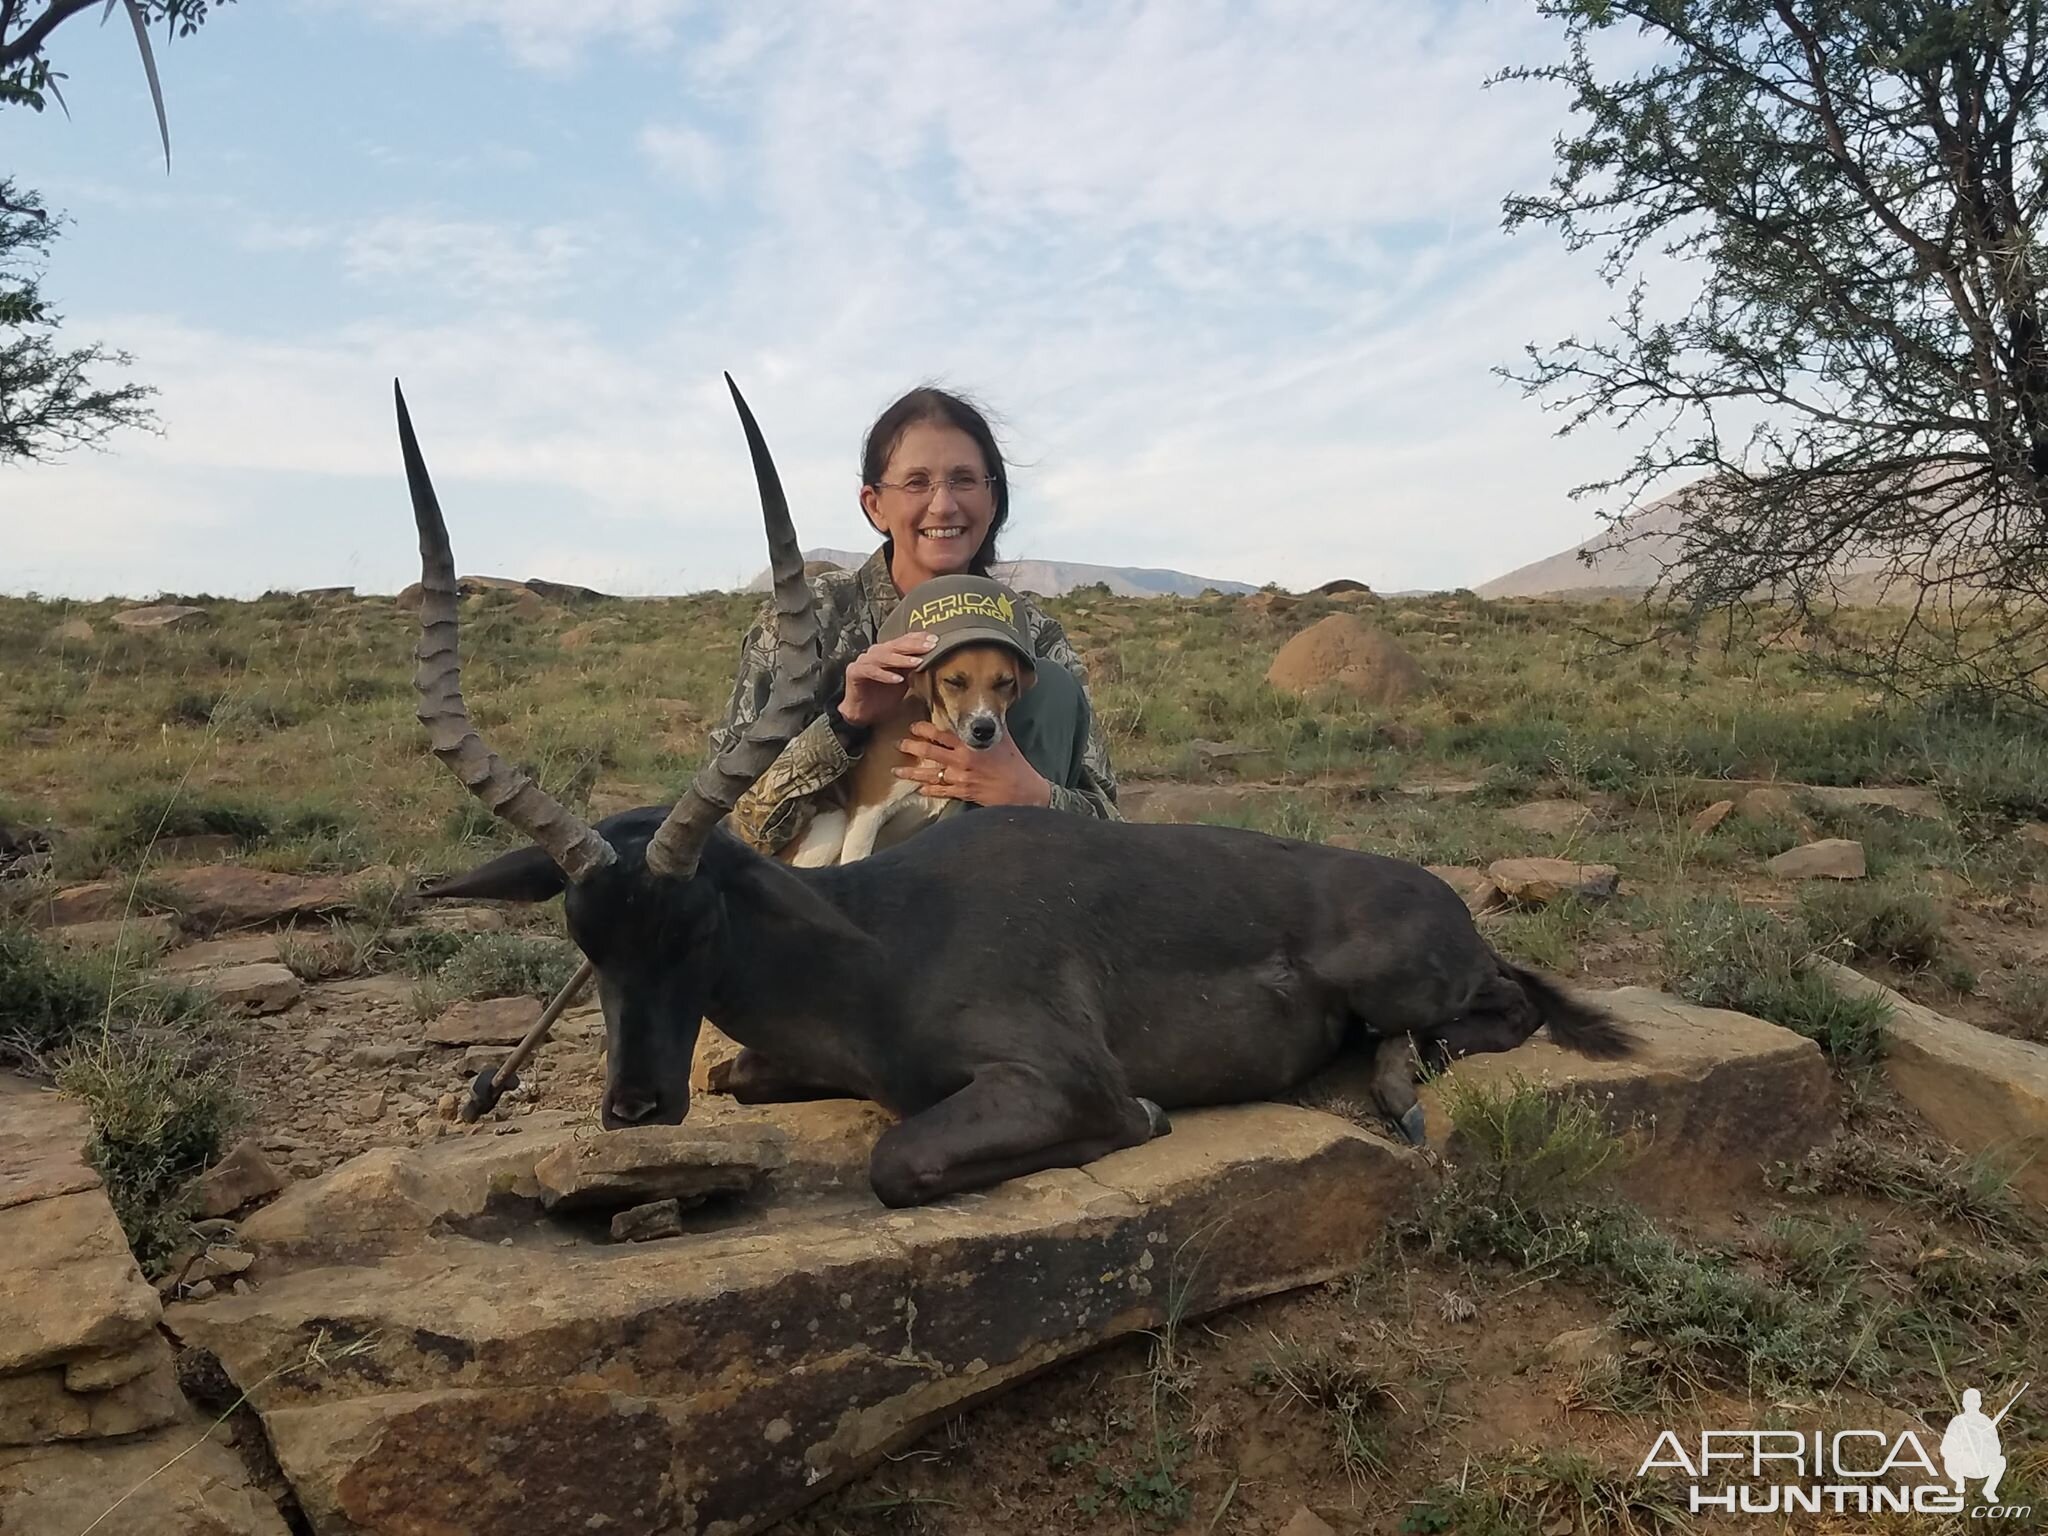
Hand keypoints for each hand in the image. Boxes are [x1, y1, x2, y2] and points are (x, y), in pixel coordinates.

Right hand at [838, 633, 937, 726]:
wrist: (863, 713)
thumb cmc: (883, 696)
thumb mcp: (904, 680)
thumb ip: (913, 667)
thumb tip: (932, 656)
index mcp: (887, 652)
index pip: (903, 640)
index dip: (918, 639)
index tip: (935, 640)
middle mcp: (875, 653)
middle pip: (895, 645)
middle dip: (914, 645)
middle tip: (929, 647)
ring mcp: (863, 661)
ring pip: (883, 656)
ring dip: (901, 659)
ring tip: (917, 662)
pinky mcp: (854, 672)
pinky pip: (870, 671)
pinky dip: (885, 675)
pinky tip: (898, 679)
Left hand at [894, 721, 1051, 807]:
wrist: (1023, 791)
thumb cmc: (1014, 763)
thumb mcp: (1003, 739)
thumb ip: (990, 727)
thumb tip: (986, 712)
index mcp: (969, 746)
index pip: (941, 734)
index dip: (923, 729)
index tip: (913, 727)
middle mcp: (961, 762)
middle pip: (929, 752)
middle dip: (911, 747)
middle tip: (898, 744)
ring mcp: (960, 779)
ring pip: (930, 775)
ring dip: (911, 772)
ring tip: (897, 770)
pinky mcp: (963, 793)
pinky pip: (940, 792)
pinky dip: (927, 790)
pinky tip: (918, 789)